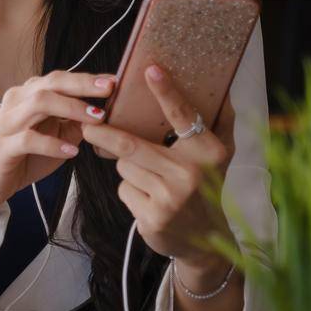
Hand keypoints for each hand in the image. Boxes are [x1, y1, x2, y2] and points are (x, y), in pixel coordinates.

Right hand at [0, 70, 113, 210]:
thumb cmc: (24, 156)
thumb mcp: (56, 136)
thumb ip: (75, 123)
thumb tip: (105, 115)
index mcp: (29, 94)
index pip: (60, 79)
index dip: (87, 79)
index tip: (114, 81)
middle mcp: (18, 101)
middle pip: (51, 83)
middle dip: (82, 84)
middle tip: (109, 89)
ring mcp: (9, 121)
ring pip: (40, 103)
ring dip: (71, 108)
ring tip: (97, 119)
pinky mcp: (3, 145)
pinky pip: (29, 139)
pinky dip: (53, 144)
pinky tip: (72, 151)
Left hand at [80, 63, 235, 267]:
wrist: (207, 241)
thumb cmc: (207, 185)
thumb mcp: (220, 154)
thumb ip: (221, 120)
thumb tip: (222, 86)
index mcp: (208, 151)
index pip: (183, 116)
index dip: (166, 92)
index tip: (151, 70)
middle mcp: (191, 173)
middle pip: (133, 145)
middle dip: (105, 133)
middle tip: (88, 123)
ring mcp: (170, 198)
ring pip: (125, 166)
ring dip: (127, 166)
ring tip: (149, 176)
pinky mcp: (153, 218)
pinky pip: (124, 190)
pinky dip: (130, 189)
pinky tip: (148, 198)